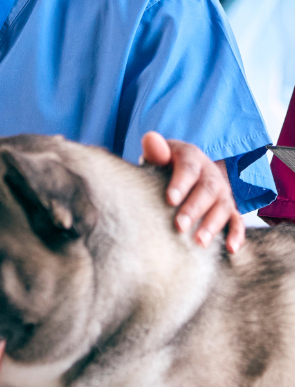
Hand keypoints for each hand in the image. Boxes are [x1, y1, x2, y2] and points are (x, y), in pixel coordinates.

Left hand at [141, 131, 243, 253]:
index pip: (187, 168)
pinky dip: (237, 235)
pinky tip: (230, 249)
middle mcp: (211, 174)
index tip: (169, 199)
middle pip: (206, 190)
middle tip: (180, 226)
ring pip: (222, 207)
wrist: (184, 170)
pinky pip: (237, 221)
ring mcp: (222, 192)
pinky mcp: (229, 209)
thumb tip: (150, 138)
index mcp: (191, 157)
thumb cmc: (164, 164)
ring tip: (199, 242)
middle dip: (194, 208)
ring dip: (212, 225)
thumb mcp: (159, 155)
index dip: (180, 183)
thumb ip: (155, 150)